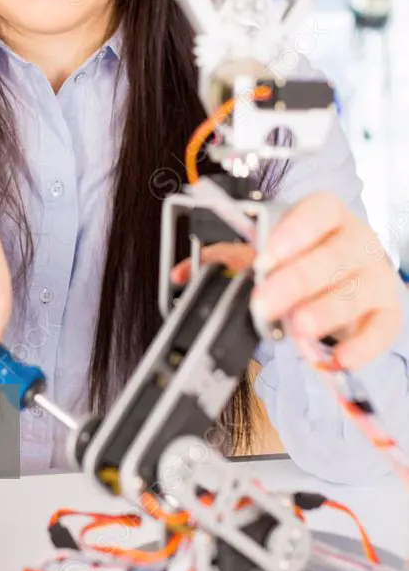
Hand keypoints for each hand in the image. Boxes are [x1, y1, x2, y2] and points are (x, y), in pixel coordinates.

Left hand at [170, 192, 403, 370]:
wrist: (352, 273)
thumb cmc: (307, 256)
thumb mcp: (267, 249)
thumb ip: (224, 258)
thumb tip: (182, 275)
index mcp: (325, 215)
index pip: (317, 212)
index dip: (294, 233)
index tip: (266, 257)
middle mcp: (356, 240)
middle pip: (331, 258)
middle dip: (294, 283)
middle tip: (264, 303)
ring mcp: (375, 276)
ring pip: (354, 293)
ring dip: (323, 313)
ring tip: (296, 328)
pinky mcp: (387, 312)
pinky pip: (379, 330)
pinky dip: (358, 347)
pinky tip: (333, 357)